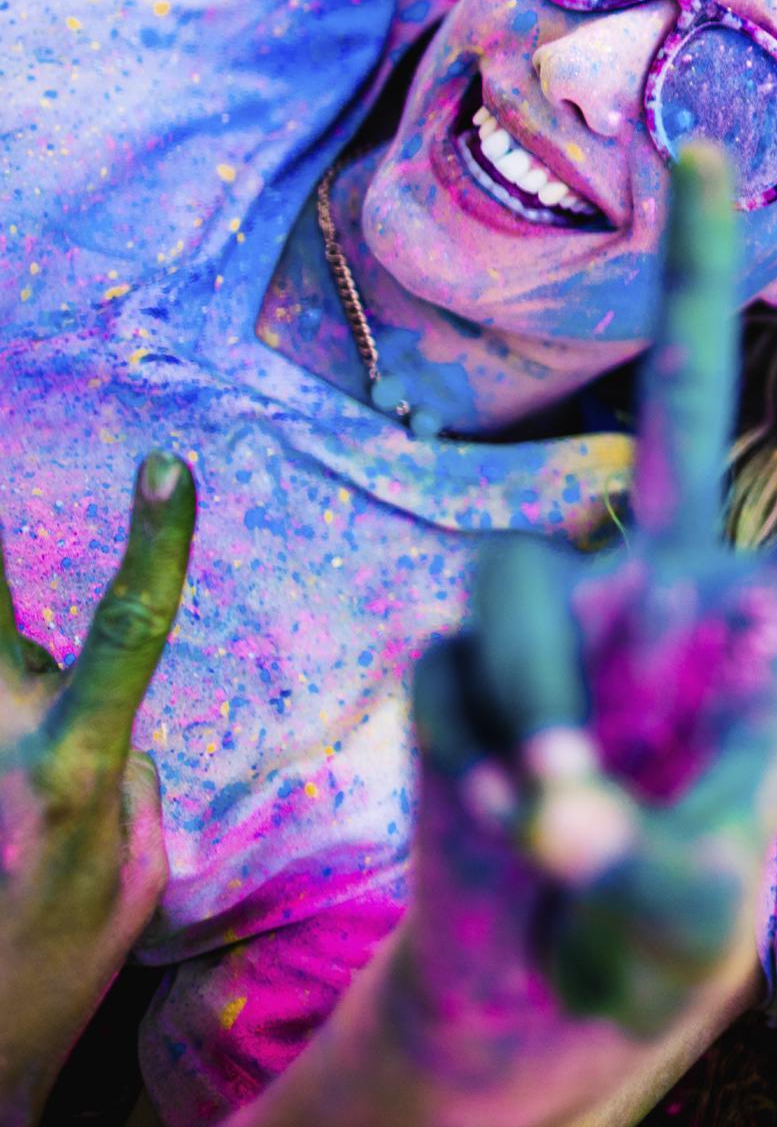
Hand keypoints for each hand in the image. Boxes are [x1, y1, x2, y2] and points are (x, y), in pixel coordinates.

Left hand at [0, 453, 197, 1126]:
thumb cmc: (65, 955)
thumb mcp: (130, 861)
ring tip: (27, 636)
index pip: (128, 631)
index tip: (166, 462)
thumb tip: (83, 693)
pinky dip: (14, 665)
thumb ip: (110, 760)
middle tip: (10, 415)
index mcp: (69, 767)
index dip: (154, 543)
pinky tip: (15, 673)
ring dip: (8, 628)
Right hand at [398, 152, 776, 1050]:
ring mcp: (576, 607)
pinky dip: (479, 751)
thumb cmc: (651, 939)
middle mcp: (675, 580)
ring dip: (530, 698)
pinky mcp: (468, 655)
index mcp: (775, 624)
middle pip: (688, 393)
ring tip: (546, 821)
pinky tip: (500, 821)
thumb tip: (549, 807)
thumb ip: (628, 860)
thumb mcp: (678, 917)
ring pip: (522, 576)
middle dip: (699, 270)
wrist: (534, 986)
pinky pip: (456, 668)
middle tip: (709, 140)